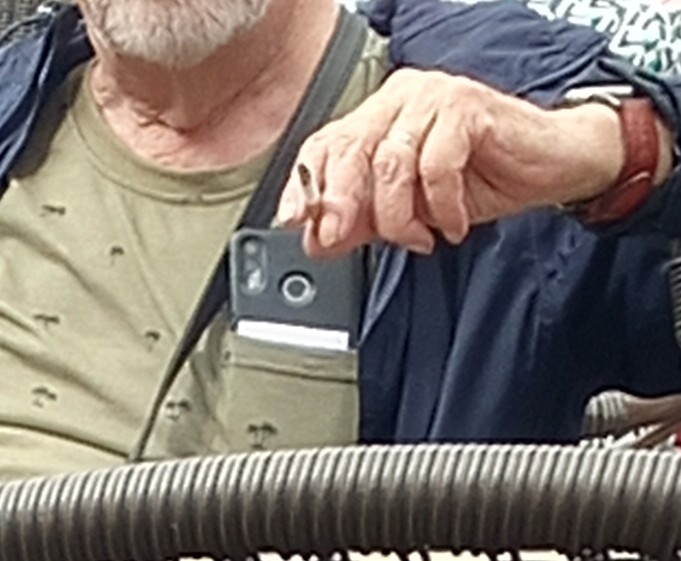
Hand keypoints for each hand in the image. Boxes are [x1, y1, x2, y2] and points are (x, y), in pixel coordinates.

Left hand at [276, 69, 625, 256]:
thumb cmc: (482, 180)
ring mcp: (434, 97)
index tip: (293, 222)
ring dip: (400, 215)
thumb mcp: (411, 211)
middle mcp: (402, 99)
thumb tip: (317, 238)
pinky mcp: (468, 106)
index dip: (305, 185)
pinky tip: (452, 224)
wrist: (551, 166)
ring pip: (390, 161)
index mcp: (381, 117)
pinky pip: (436, 165)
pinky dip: (441, 206)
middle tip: (343, 239)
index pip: (326, 145)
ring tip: (420, 237)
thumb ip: (362, 221)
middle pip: (349, 149)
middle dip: (342, 204)